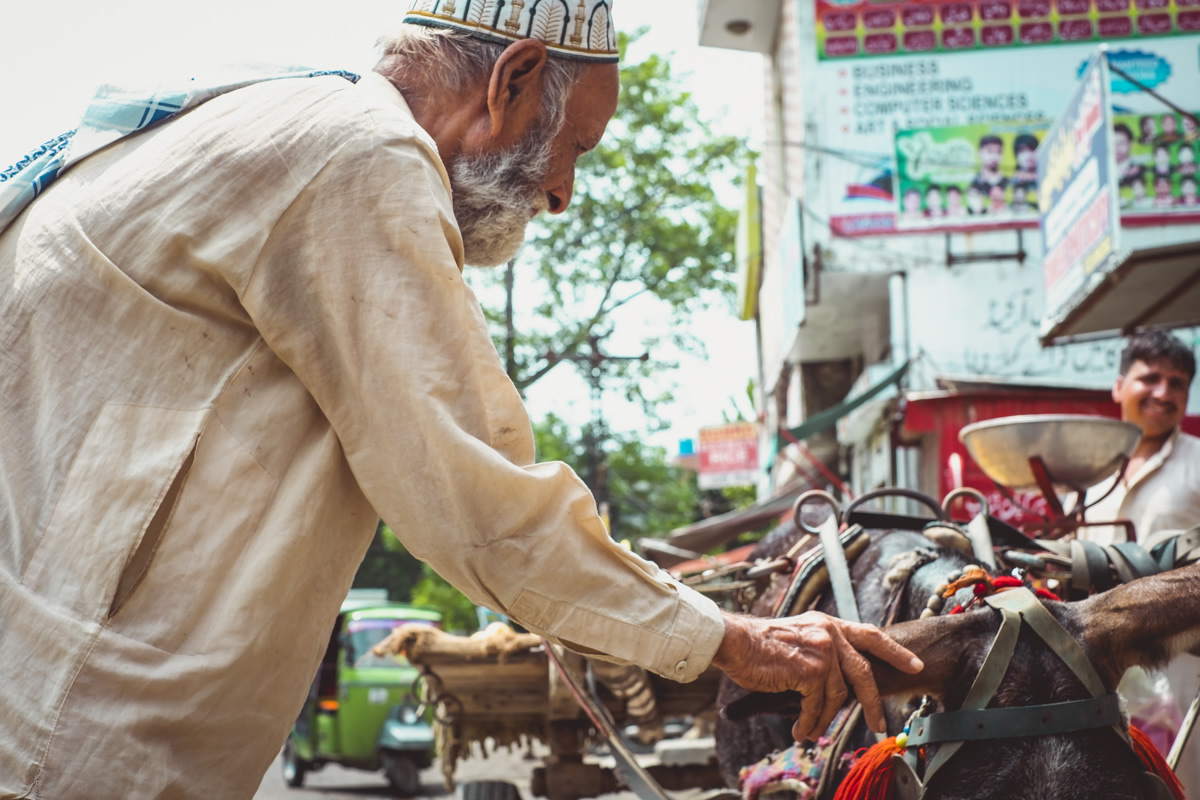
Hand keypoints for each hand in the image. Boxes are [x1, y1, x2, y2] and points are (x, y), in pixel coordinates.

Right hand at [711, 611, 922, 741]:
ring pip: (836, 696)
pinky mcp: (811, 671)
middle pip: (863, 673)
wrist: (736, 641)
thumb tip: (838, 682)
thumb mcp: (800, 635)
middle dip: (873, 702)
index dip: (895, 652)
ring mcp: (823, 652)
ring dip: (823, 719)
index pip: (872, 635)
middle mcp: (830, 634)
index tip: (915, 666)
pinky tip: (799, 729)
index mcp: (829, 624)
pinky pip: (817, 706)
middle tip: (879, 723)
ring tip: (811, 731)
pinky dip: (809, 722)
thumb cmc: (759, 643)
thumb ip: (822, 648)